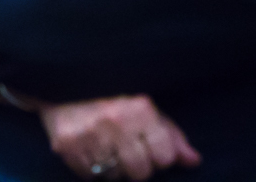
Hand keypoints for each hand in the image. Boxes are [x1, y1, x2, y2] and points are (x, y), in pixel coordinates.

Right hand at [39, 94, 200, 180]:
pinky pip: (89, 175)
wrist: (61, 82)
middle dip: (137, 165)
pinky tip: (89, 146)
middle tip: (126, 148)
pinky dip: (90, 166)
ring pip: (114, 176)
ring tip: (105, 143)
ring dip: (112, 165)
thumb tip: (194, 160)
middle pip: (141, 172)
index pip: (165, 157)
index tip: (150, 146)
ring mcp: (89, 134)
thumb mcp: (144, 108)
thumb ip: (171, 134)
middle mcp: (115, 121)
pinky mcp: (66, 145)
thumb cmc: (110, 95)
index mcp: (139, 108)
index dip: (159, 155)